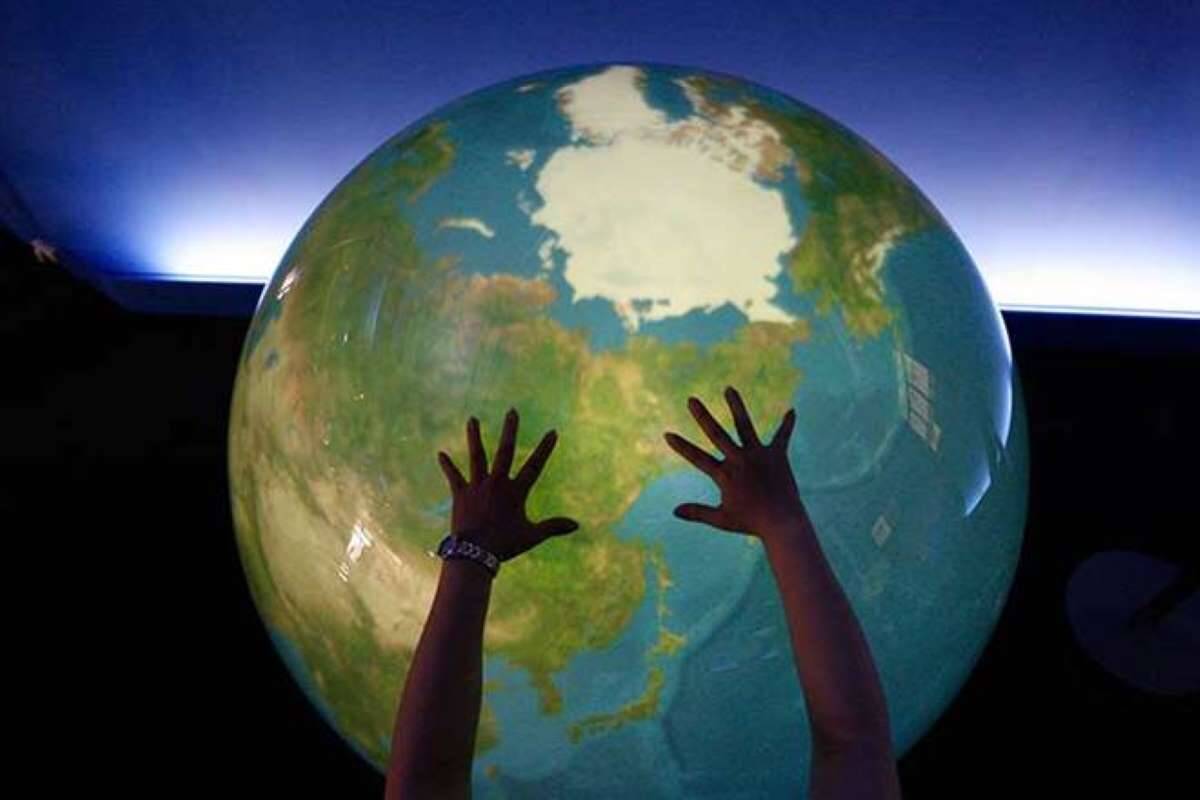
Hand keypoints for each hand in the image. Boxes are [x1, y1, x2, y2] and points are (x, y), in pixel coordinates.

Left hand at [437, 409, 579, 562]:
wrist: (475, 554)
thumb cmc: (505, 545)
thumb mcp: (533, 536)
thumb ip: (554, 527)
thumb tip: (577, 525)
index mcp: (516, 491)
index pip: (534, 466)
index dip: (545, 448)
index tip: (552, 431)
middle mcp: (497, 483)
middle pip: (505, 451)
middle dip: (510, 430)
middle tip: (512, 411)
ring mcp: (477, 486)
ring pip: (477, 456)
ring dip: (474, 437)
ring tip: (472, 419)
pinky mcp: (460, 494)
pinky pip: (453, 476)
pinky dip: (447, 465)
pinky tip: (440, 453)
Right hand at [664, 386, 809, 540]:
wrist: (782, 524)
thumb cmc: (751, 522)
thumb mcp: (721, 519)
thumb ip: (697, 512)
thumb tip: (674, 511)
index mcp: (725, 475)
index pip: (697, 457)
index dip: (681, 446)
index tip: (667, 434)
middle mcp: (739, 460)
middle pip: (717, 433)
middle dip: (702, 416)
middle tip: (691, 399)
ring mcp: (758, 455)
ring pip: (744, 425)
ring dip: (736, 406)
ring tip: (729, 389)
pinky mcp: (777, 456)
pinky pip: (782, 436)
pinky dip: (787, 425)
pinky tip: (792, 411)